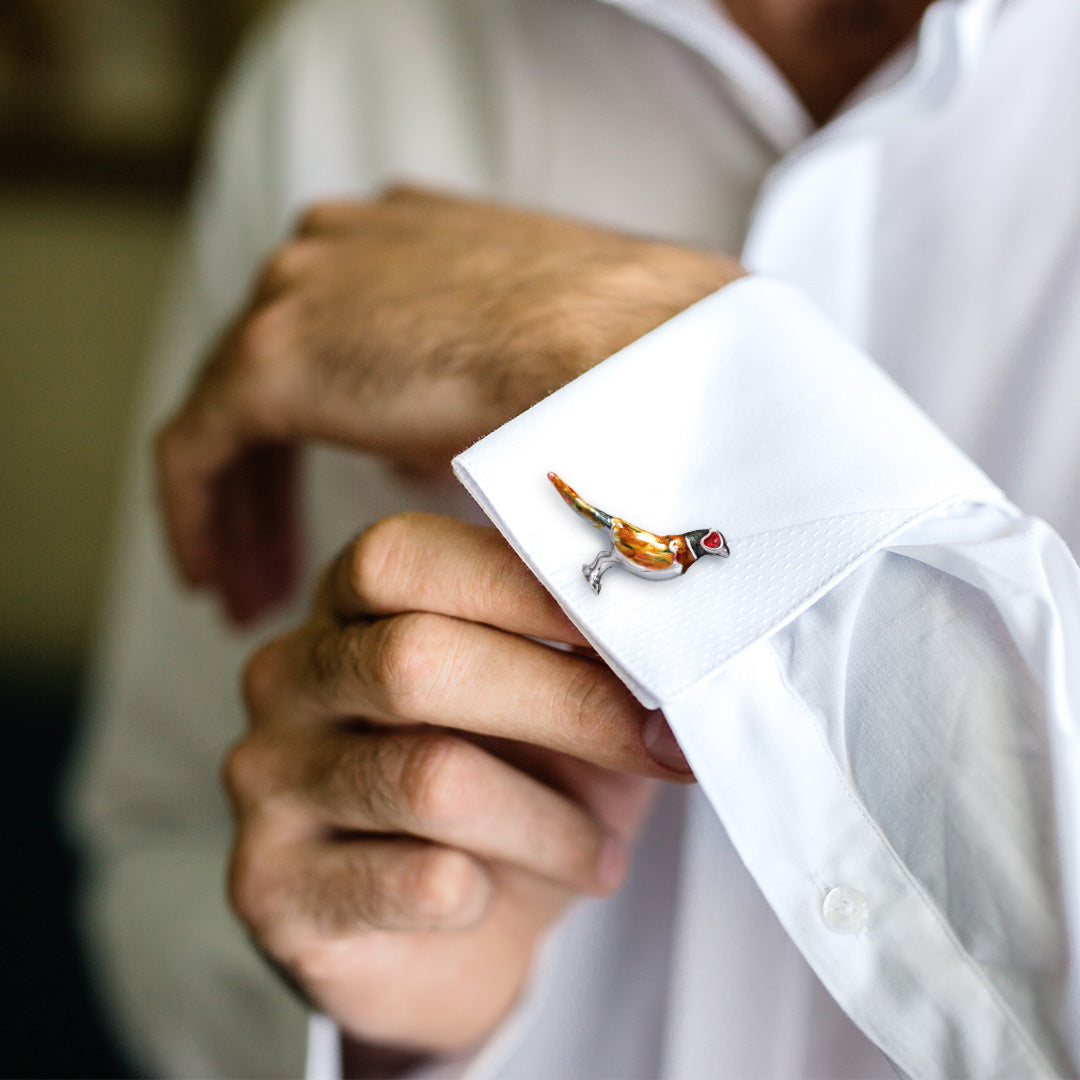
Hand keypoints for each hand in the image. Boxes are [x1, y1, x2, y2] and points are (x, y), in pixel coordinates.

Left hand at [156, 186, 743, 621]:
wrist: (629, 350)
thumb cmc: (615, 363)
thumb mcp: (534, 369)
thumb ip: (462, 394)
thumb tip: (421, 453)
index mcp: (401, 238)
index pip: (329, 337)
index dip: (317, 432)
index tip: (320, 507)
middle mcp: (336, 247)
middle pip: (265, 375)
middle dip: (267, 482)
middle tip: (270, 567)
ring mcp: (298, 288)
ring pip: (227, 415)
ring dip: (239, 510)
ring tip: (250, 594)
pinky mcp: (273, 355)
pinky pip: (197, 448)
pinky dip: (199, 516)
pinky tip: (216, 582)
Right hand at [224, 513, 692, 1060]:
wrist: (444, 932)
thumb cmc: (509, 785)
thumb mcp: (552, 706)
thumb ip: (584, 659)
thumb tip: (670, 636)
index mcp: (350, 605)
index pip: (404, 559)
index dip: (523, 585)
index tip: (637, 629)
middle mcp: (290, 678)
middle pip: (415, 661)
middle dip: (566, 703)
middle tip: (661, 746)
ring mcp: (269, 781)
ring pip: (429, 779)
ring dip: (550, 822)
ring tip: (599, 853)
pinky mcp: (273, 889)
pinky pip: (413, 882)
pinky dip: (491, 891)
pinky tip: (503, 895)